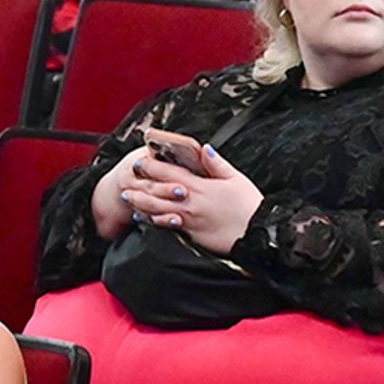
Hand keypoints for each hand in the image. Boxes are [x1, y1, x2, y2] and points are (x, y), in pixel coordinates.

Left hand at [115, 139, 261, 251]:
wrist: (257, 234)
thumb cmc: (248, 206)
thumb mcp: (236, 178)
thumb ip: (216, 164)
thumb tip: (204, 149)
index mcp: (201, 187)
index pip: (171, 173)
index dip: (153, 166)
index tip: (140, 161)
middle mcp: (191, 203)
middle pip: (159, 193)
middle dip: (141, 186)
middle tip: (126, 182)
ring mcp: (189, 220)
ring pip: (159, 211)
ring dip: (142, 205)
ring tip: (130, 200)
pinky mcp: (192, 235)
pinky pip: (167, 227)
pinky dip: (154, 222)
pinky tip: (146, 220)